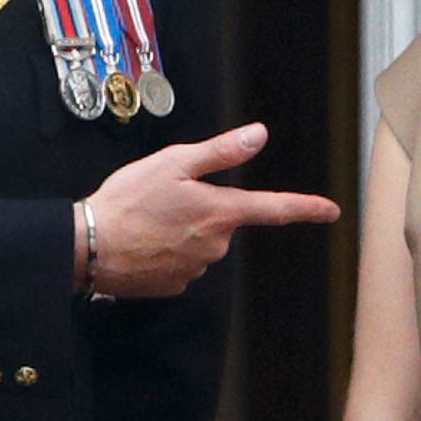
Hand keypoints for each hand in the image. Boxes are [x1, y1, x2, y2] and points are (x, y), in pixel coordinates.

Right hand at [79, 122, 340, 296]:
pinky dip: (166, 251)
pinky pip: (180, 262)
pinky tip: (142, 242)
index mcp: (220, 211)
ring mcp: (196, 269)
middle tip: (162, 198)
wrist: (88, 247)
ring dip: (181, 230)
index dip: (307, 207)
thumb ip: (221, 152)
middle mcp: (216, 245)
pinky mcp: (174, 286)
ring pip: (200, 242)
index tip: (332, 211)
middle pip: (222, 221)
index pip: (274, 208)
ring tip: (145, 219)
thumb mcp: (174, 163)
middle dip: (201, 208)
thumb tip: (259, 135)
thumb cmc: (128, 200)